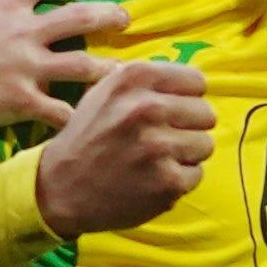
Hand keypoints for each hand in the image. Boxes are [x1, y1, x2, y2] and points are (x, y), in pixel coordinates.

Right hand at [0, 0, 122, 137]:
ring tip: (122, 74)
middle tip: (125, 18)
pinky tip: (84, 122)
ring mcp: (26, 68)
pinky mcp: (21, 101)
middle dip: (109, 15)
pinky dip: (73, 117)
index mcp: (5, 1)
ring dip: (105, 70)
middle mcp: (24, 31)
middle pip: (81, 17)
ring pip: (82, 67)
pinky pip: (58, 112)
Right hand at [34, 61, 213, 239]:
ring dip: (185, 155)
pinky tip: (153, 180)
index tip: (171, 112)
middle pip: (205, 113)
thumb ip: (146, 82)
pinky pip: (196, 174)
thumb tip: (192, 82)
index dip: (186, 98)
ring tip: (156, 160)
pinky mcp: (167, 181)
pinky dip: (179, 181)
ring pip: (204, 144)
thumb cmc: (87, 137)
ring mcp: (158, 146)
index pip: (196, 81)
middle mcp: (147, 107)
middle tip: (162, 140)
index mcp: (135, 78)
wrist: (61, 188)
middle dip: (188, 128)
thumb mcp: (105, 92)